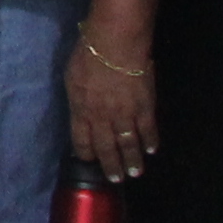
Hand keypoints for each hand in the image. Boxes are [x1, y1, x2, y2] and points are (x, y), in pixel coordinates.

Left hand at [66, 23, 158, 178]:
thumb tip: (80, 111)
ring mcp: (125, 115)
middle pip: (106, 148)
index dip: (86, 153)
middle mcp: (102, 118)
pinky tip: (151, 150)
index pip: (82, 140)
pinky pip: (148, 130)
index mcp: (81, 110)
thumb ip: (77, 99)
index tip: (90, 162)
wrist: (116, 43)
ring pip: (129, 144)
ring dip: (132, 160)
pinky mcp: (145, 107)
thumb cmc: (88, 54)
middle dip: (111, 166)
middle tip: (116, 180)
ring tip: (135, 173)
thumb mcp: (71, 78)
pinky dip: (150, 141)